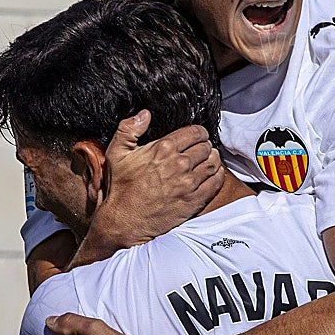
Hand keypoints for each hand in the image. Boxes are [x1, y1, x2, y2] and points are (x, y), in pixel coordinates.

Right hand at [94, 110, 223, 246]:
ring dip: (213, 159)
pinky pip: (216, 183)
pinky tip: (212, 175)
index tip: (197, 137)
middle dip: (205, 146)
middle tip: (202, 150)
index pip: (195, 132)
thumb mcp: (116, 153)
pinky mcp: (194, 200)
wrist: (124, 220)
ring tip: (208, 161)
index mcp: (163, 148)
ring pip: (213, 163)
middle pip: (205, 147)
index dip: (199, 133)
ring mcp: (188, 183)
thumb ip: (128, 129)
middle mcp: (179, 163)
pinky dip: (218, 176)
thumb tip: (145, 114)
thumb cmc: (121, 188)